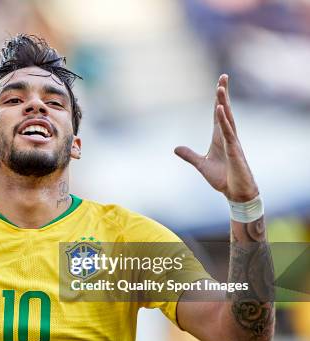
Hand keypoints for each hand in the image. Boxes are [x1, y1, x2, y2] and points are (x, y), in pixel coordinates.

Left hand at [175, 74, 258, 201]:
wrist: (236, 193)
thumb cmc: (223, 178)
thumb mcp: (201, 165)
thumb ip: (189, 155)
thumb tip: (175, 148)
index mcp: (220, 137)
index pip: (218, 115)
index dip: (218, 100)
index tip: (219, 85)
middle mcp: (228, 136)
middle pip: (225, 111)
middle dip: (223, 94)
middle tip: (223, 77)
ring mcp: (232, 142)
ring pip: (228, 118)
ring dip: (224, 103)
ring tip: (221, 88)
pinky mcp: (235, 151)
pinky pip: (229, 133)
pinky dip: (225, 121)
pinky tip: (220, 110)